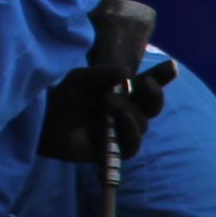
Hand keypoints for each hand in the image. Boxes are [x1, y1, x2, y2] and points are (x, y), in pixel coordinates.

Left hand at [35, 56, 168, 163]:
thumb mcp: (81, 79)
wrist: (43, 122)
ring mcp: (120, 132)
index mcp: (122, 94)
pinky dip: (125, 137)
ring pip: (142, 127)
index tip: (172, 65)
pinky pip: (128, 148)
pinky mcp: (112, 151)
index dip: (162, 77)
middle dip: (153, 96)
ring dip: (131, 114)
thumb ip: (103, 75)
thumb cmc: (63, 98)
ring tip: (109, 102)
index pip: (147, 87)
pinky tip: (115, 126)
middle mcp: (125, 113)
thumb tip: (127, 72)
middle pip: (152, 108)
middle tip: (144, 83)